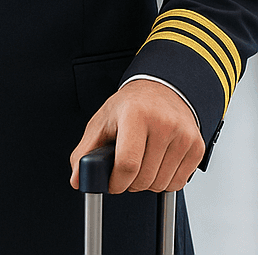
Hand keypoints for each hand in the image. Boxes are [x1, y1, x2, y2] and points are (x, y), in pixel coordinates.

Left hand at [69, 79, 205, 192]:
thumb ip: (86, 151)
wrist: (160, 90)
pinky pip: (179, 183)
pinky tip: (156, 164)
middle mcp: (162, 123)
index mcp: (135, 114)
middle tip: (124, 171)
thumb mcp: (102, 121)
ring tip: (140, 164)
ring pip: (162, 183)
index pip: (128, 163)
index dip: (117, 182)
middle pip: (144, 177)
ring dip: (147, 183)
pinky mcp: (196, 146)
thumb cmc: (129, 106)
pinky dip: (165, 182)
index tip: (112, 184)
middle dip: (130, 183)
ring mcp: (183, 135)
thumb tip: (77, 179)